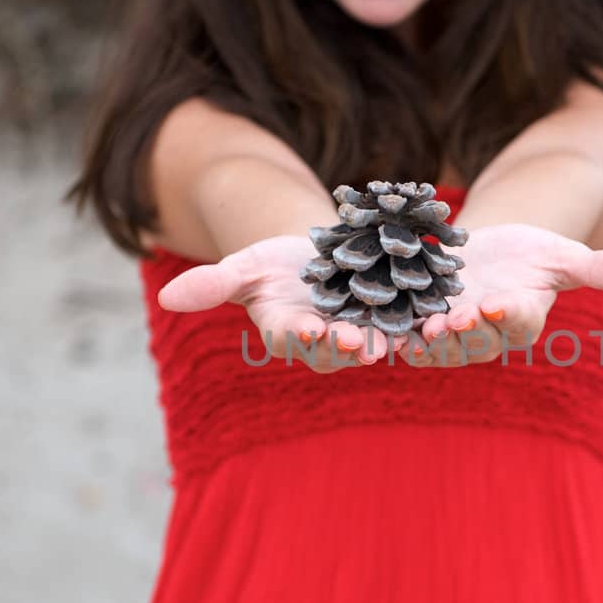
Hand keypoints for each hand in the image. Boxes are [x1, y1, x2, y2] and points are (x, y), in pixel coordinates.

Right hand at [155, 234, 411, 371]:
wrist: (323, 252)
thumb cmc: (275, 263)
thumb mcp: (246, 266)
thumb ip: (212, 285)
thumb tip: (165, 296)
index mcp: (291, 332)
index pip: (295, 339)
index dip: (303, 337)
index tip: (310, 330)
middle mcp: (330, 341)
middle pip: (339, 349)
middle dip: (348, 347)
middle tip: (361, 344)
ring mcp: (366, 332)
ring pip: (379, 341)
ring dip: (390, 341)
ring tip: (399, 337)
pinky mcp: (399, 319)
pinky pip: (412, 322)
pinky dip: (423, 320)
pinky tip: (436, 313)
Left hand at [401, 222, 602, 367]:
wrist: (480, 253)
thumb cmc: (527, 255)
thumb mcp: (560, 255)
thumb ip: (594, 268)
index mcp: (519, 321)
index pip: (516, 321)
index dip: (507, 314)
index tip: (498, 302)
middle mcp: (482, 336)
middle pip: (472, 339)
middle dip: (462, 331)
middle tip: (451, 317)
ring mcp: (445, 335)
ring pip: (435, 346)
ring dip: (424, 342)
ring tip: (418, 329)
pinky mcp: (411, 327)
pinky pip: (399, 337)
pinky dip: (388, 337)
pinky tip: (377, 330)